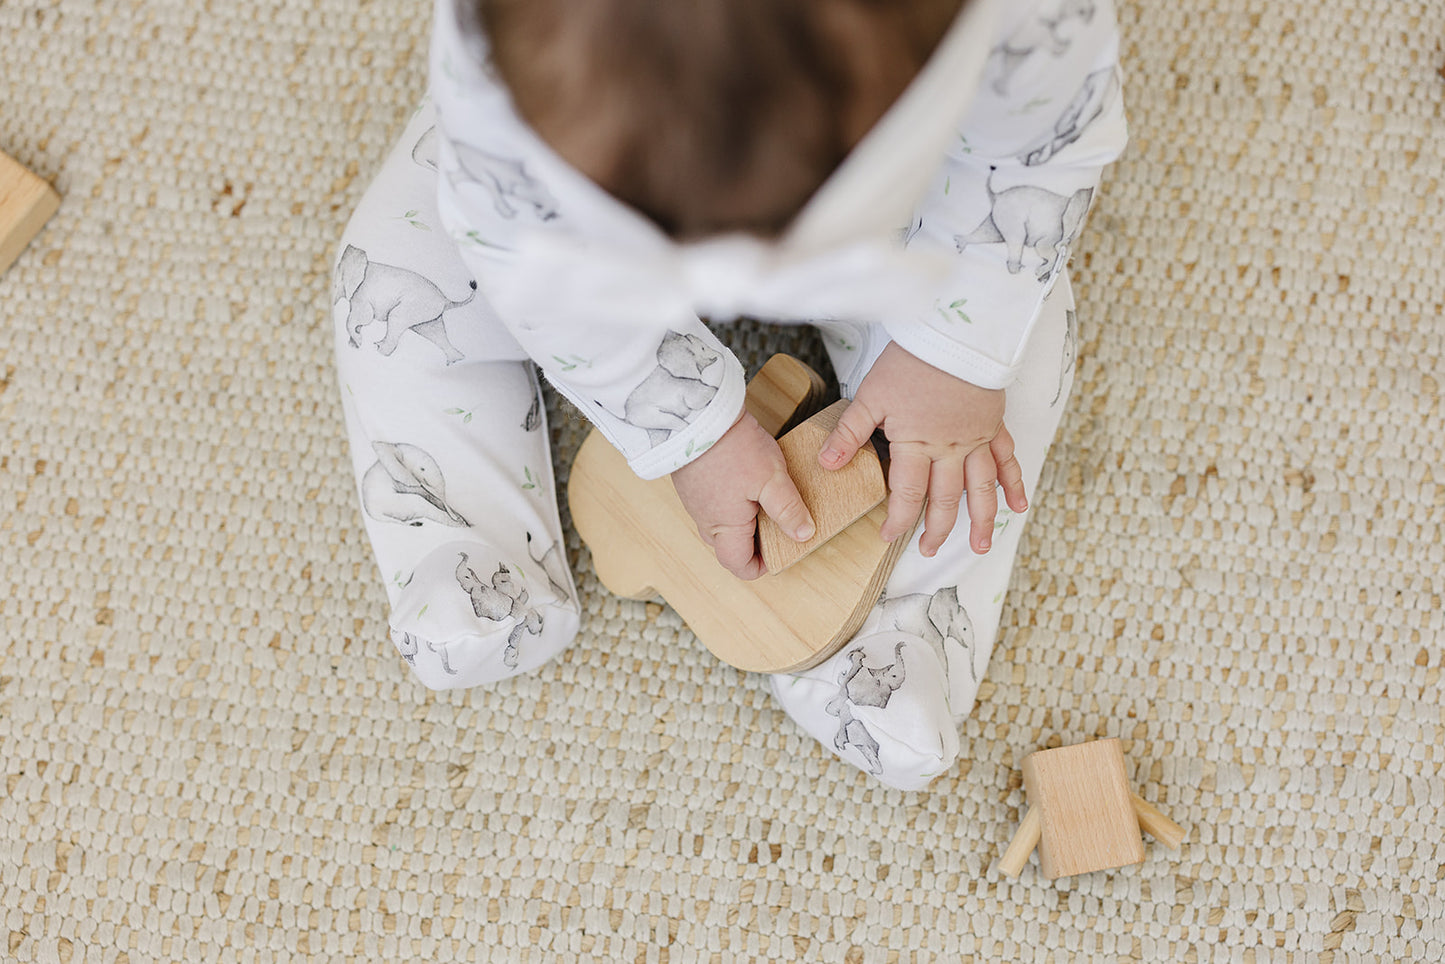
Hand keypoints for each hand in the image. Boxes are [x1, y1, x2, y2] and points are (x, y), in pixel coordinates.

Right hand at [670, 411, 815, 579]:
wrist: (697, 416)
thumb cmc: (733, 448)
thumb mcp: (771, 480)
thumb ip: (789, 510)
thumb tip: (803, 534)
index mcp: (724, 528)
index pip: (740, 566)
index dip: (763, 564)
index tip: (781, 548)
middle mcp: (706, 520)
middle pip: (731, 547)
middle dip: (755, 542)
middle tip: (778, 521)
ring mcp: (696, 502)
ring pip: (722, 525)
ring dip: (744, 520)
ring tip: (764, 498)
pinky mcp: (692, 483)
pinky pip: (714, 504)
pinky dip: (732, 502)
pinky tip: (746, 480)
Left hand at [817, 342, 1026, 556]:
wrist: (955, 333)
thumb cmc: (910, 361)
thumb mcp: (871, 396)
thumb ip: (850, 433)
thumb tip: (826, 465)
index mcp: (918, 444)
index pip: (909, 494)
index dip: (899, 520)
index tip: (888, 536)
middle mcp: (951, 449)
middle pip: (946, 499)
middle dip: (937, 529)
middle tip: (928, 550)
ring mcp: (976, 438)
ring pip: (982, 488)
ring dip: (981, 520)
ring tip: (978, 547)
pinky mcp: (993, 423)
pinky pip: (1007, 459)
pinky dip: (1014, 483)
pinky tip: (1019, 505)